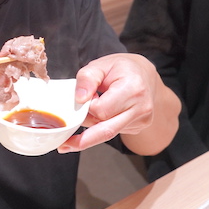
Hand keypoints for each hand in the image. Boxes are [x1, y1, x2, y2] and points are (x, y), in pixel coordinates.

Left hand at [58, 53, 176, 153]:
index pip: (101, 110)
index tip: (82, 99)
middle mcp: (141, 108)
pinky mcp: (138, 128)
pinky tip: (103, 114)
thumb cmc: (121, 68)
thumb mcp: (101, 64)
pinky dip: (103, 126)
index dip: (87, 107)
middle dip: (83, 137)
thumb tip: (79, 99)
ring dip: (93, 127)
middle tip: (64, 144)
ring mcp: (142, 120)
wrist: (144, 74)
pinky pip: (114, 132)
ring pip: (108, 133)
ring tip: (88, 112)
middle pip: (106, 130)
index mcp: (133, 89)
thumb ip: (87, 78)